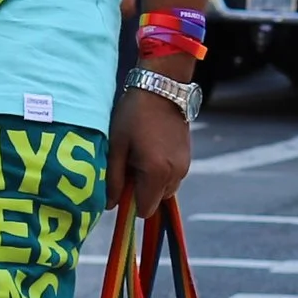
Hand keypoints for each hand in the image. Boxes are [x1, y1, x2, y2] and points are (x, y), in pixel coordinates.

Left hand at [107, 80, 189, 214]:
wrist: (161, 88)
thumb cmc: (133, 115)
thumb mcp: (117, 146)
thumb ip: (113, 179)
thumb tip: (110, 205)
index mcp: (156, 173)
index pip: (144, 210)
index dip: (130, 202)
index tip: (121, 182)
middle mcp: (175, 174)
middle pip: (155, 200)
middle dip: (141, 190)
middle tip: (130, 163)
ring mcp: (184, 166)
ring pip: (164, 189)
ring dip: (151, 180)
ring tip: (141, 153)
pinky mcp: (188, 158)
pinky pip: (172, 176)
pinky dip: (161, 170)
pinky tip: (151, 149)